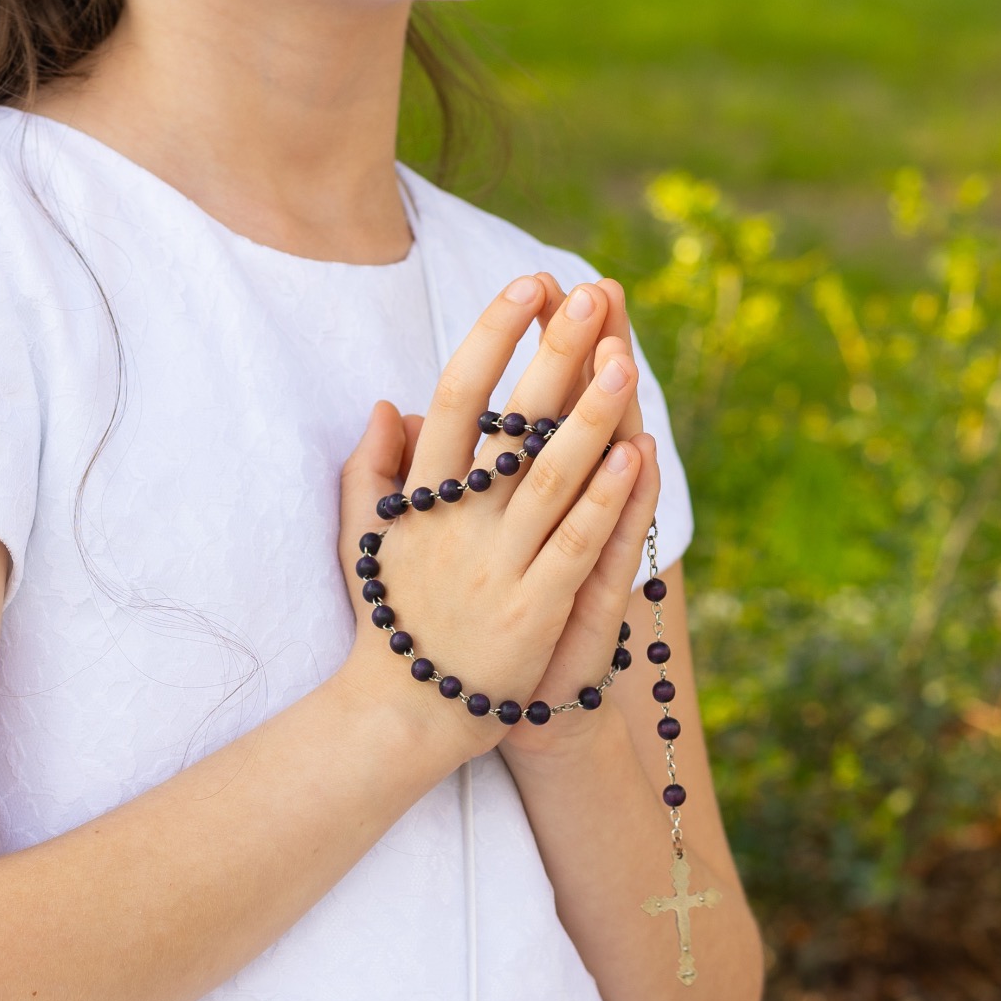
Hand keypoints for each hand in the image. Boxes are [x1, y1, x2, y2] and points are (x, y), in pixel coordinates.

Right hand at [334, 275, 653, 759]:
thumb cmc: (392, 618)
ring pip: (550, 478)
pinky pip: (576, 545)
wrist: (401, 715)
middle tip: (589, 296)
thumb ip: (370, 468)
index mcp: (418, 497)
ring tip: (624, 359)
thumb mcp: (364, 537)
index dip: (491, 336)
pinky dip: (608, 501)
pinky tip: (637, 454)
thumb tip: (387, 402)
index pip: (453, 396)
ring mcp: (496, 565)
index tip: (526, 285)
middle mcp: (456, 522)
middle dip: (552, 354)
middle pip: (508, 422)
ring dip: (590, 416)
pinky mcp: (533, 610)